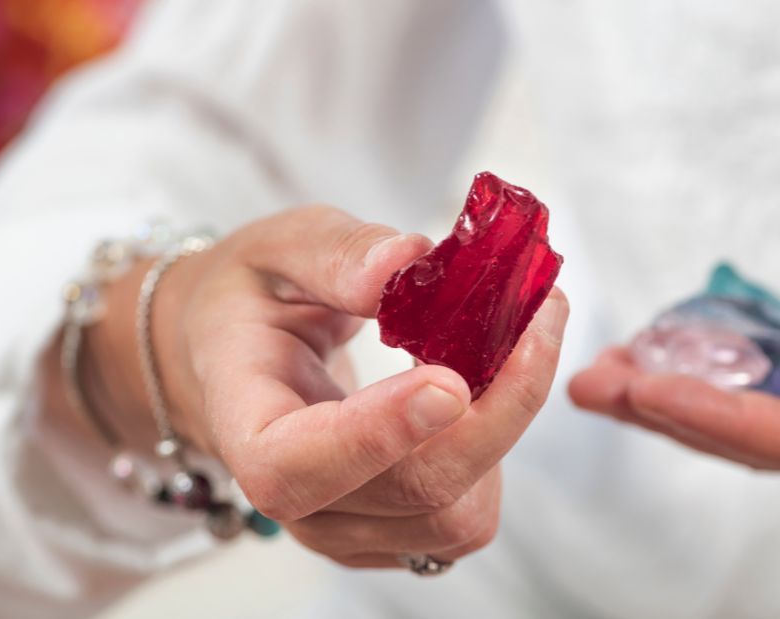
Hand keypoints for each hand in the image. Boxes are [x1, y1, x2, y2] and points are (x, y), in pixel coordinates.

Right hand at [86, 205, 567, 566]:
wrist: (239, 355)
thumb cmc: (251, 300)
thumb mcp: (275, 249)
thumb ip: (333, 253)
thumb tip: (405, 262)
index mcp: (245, 424)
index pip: (294, 465)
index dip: (377, 434)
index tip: (450, 380)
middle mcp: (297, 499)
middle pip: (411, 492)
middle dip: (497, 409)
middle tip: (540, 316)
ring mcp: (347, 527)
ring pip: (457, 515)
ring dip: (507, 425)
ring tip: (517, 342)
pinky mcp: (393, 530)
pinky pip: (469, 514)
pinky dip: (500, 448)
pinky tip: (493, 384)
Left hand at [568, 270, 779, 473]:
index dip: (712, 416)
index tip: (642, 387)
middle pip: (751, 439)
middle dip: (665, 415)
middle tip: (591, 386)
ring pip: (754, 418)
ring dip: (679, 396)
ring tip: (614, 369)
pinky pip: (777, 394)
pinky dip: (720, 377)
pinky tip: (684, 353)